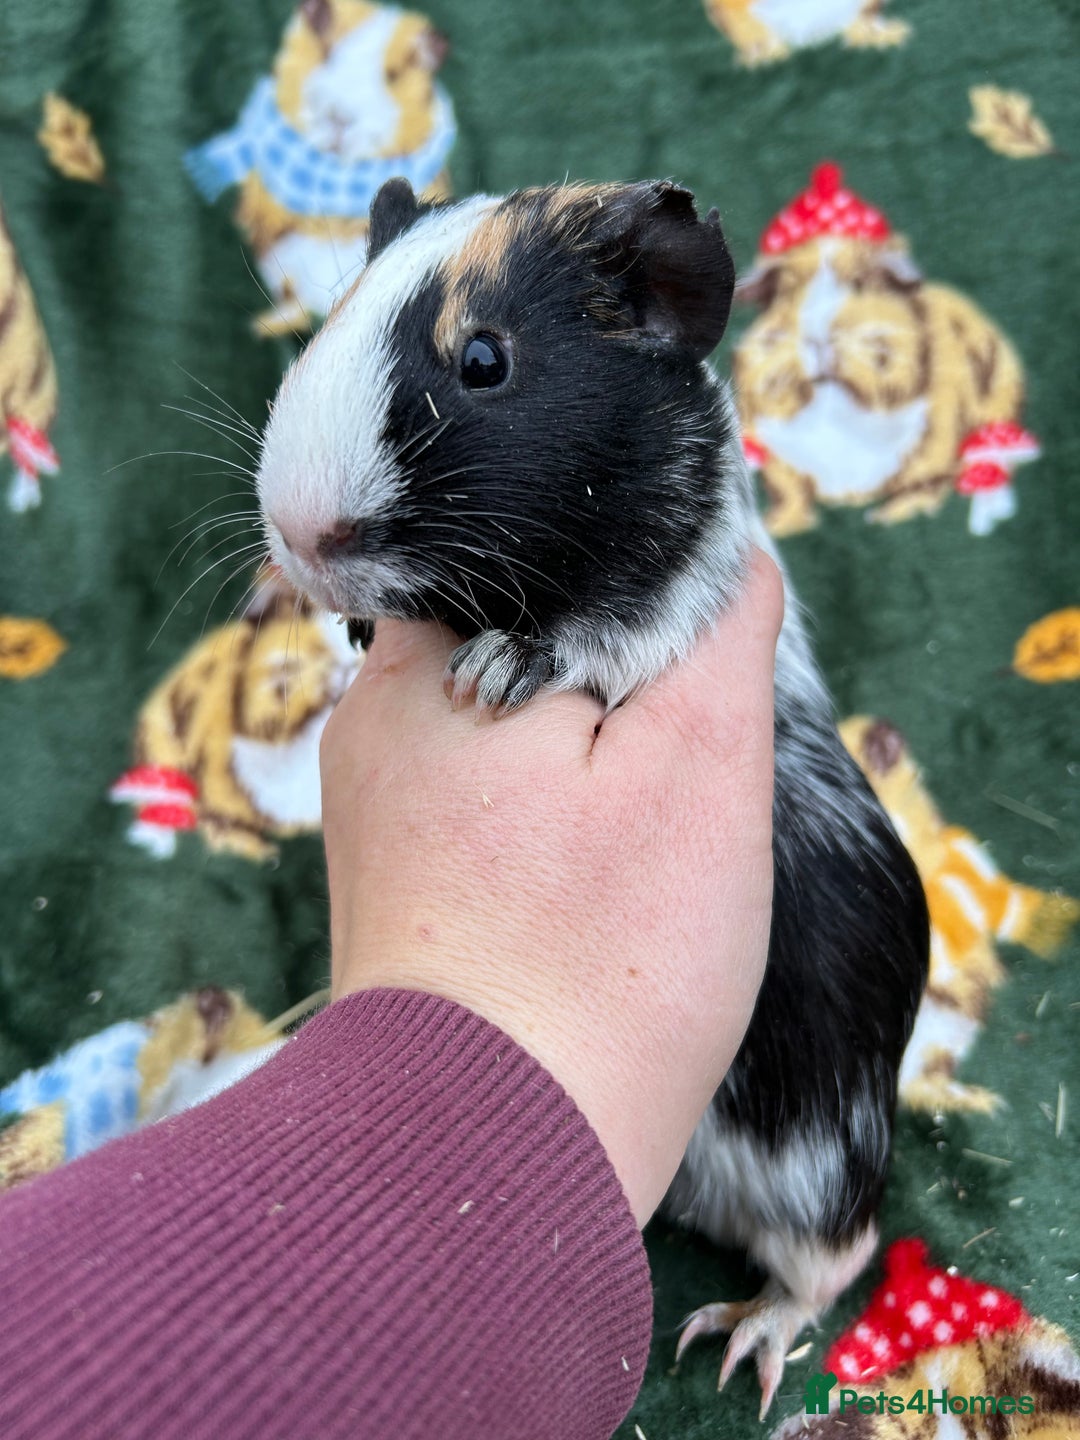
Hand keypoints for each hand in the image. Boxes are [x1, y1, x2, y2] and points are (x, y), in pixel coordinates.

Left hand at [320, 552, 781, 1224]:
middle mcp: (374, 718)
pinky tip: (579, 879)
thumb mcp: (700, 765)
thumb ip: (713, 632)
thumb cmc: (605, 959)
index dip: (639, 602)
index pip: (547, 560)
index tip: (683, 681)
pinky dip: (542, 819)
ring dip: (579, 758)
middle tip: (663, 774)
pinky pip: (480, 800)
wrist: (494, 1151)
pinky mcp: (387, 876)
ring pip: (506, 723)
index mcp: (429, 661)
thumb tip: (723, 549)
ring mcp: (369, 802)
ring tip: (625, 836)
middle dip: (608, 687)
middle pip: (523, 641)